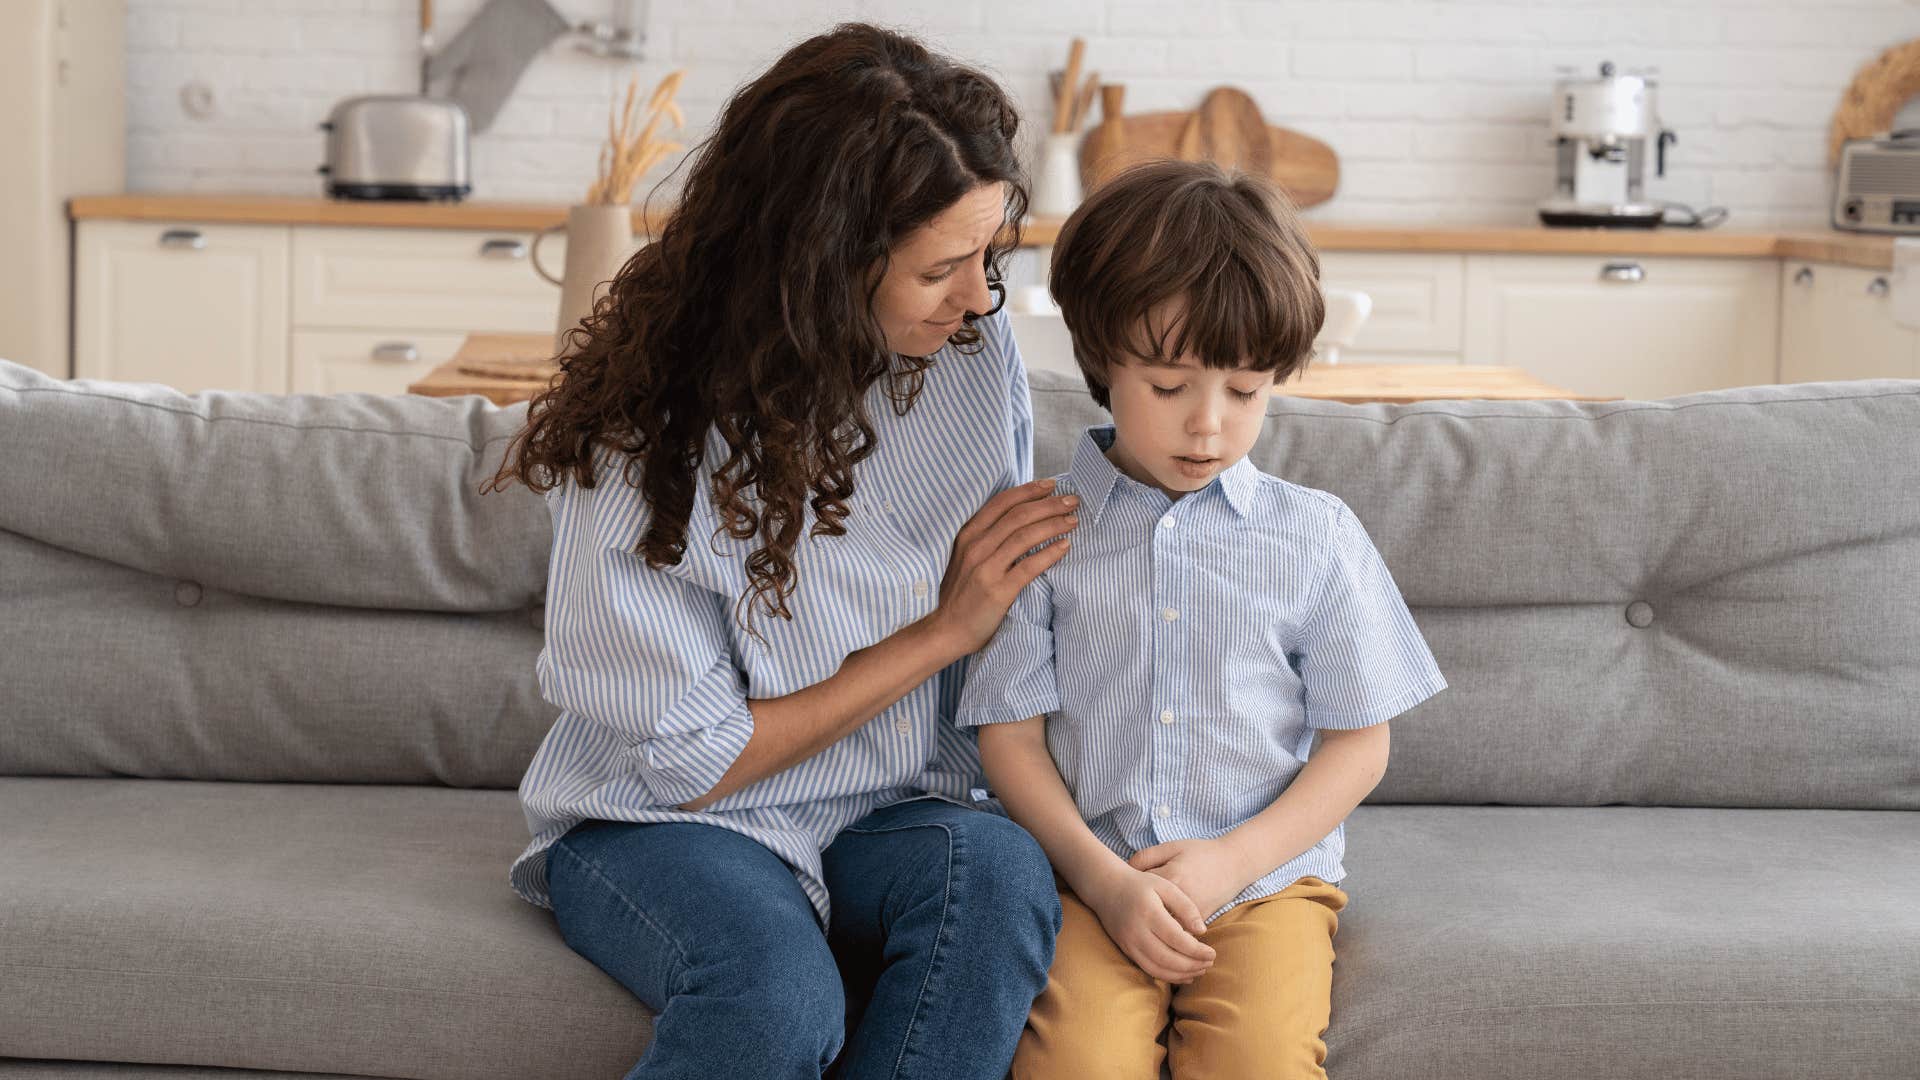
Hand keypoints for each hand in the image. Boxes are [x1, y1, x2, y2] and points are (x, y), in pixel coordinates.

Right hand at [929, 478, 1077, 654]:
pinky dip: (1049, 553)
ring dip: (1053, 524)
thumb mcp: (965, 558)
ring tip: (1073, 521)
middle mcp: (976, 547)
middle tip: (1072, 500)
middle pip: (1018, 515)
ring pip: (1025, 536)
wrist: (945, 630)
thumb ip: (986, 539)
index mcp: (968, 535)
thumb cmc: (960, 595)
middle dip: (1048, 504)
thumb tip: (1019, 521)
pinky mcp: (998, 591)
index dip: (1028, 491)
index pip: (1002, 503)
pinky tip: (1066, 546)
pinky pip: (1028, 567)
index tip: (1050, 485)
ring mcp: (986, 568)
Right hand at [1080, 864, 1216, 983]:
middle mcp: (1137, 931)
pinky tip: (1183, 975)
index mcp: (1149, 913)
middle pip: (1168, 958)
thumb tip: (1202, 931)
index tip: (1213, 953)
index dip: (1197, 951)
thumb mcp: (1165, 887)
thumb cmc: (1141, 884)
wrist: (1106, 888)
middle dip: (1192, 966)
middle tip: (1210, 963)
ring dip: (1181, 974)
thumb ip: (1186, 906)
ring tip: (1200, 971)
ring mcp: (1129, 943)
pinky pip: (1148, 969)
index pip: (1177, 939)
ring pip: (1158, 969)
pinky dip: (1167, 976)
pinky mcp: (1126, 950)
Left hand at [1128, 838, 1257, 923]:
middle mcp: (1180, 899)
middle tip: (1127, 916)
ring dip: (1152, 931)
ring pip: (1165, 929)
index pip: (1139, 891)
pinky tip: (1159, 934)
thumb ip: (1146, 856)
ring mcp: (1192, 913)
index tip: (1122, 894)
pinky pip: (1180, 935)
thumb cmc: (1200, 853)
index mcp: (1170, 878)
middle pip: (1150, 914)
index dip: (1128, 892)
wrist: (1234, 864)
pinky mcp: (1201, 921)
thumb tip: (1127, 870)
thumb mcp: (1171, 847)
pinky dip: (1169, 936)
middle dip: (1137, 917)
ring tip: (1139, 928)